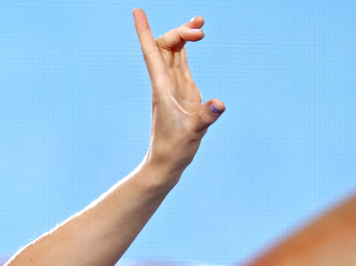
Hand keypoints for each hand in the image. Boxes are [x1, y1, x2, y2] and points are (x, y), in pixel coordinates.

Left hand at [133, 8, 223, 177]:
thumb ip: (205, 117)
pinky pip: (180, 61)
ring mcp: (173, 85)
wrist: (168, 161)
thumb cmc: (175, 148)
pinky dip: (186, 46)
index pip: (151, 53)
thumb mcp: (192, 133)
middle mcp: (164, 82)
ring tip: (200, 22)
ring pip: (173, 51)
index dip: (143, 31)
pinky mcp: (182, 90)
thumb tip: (219, 105)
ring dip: (183, 34)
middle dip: (179, 32)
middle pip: (164, 46)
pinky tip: (195, 37)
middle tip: (201, 29)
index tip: (137, 11)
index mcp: (162, 87)